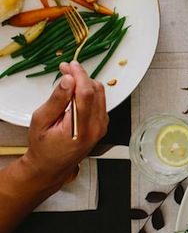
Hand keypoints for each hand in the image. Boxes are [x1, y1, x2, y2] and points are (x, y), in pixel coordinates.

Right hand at [21, 61, 107, 193]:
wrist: (51, 166)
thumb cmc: (43, 147)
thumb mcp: (41, 121)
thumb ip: (57, 100)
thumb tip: (69, 80)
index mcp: (81, 129)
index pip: (86, 93)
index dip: (79, 75)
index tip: (70, 65)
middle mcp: (96, 128)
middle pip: (95, 91)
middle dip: (81, 76)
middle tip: (65, 69)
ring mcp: (101, 127)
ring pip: (100, 94)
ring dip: (85, 82)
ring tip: (68, 79)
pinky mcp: (102, 125)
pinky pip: (99, 101)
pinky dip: (88, 92)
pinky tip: (75, 91)